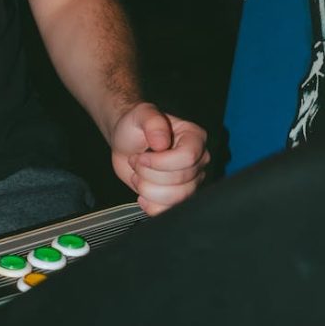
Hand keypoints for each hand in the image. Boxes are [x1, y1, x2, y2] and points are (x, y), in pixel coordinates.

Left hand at [110, 102, 209, 216]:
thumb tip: (162, 142)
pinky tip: (142, 193)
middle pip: (180, 180)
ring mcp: (190, 181)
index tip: (142, 156)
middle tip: (136, 161)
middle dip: (149, 174)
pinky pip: (169, 211)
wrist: (127, 143)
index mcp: (194, 137)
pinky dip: (151, 205)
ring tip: (138, 174)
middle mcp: (198, 161)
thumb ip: (153, 122)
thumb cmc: (135, 126)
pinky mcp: (178, 197)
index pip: (188, 157)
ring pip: (175, 198)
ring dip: (147, 188)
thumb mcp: (141, 114)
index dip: (161, 162)